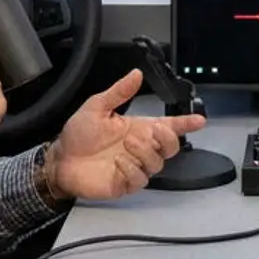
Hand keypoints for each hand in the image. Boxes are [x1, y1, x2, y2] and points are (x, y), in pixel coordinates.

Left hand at [50, 69, 206, 200]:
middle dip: (167, 138)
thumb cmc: (78, 135)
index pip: (168, 126)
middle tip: (152, 131)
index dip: (185, 124)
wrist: (60, 159)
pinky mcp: (124, 183)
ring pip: (157, 163)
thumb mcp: (97, 106)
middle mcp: (140, 148)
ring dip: (144, 152)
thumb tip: (136, 74)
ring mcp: (134, 167)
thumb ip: (119, 92)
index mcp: (138, 129)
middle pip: (170, 147)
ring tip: (126, 145)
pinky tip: (117, 163)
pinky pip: (139, 179)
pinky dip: (131, 169)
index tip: (199, 120)